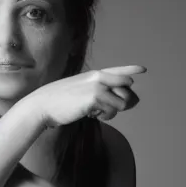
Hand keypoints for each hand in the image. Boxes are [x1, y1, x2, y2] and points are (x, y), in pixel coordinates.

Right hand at [24, 65, 146, 126]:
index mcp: (94, 75)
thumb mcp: (77, 93)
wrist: (43, 105)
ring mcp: (98, 87)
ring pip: (123, 102)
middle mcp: (99, 78)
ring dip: (113, 111)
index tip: (142, 70)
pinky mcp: (95, 98)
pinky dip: (105, 116)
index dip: (131, 70)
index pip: (117, 70)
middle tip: (107, 110)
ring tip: (98, 113)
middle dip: (124, 101)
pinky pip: (113, 110)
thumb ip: (94, 95)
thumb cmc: (57, 102)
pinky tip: (92, 115)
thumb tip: (107, 105)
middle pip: (127, 87)